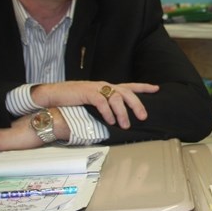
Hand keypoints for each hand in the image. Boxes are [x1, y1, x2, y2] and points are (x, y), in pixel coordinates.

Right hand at [31, 81, 153, 128]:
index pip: (130, 85)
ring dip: (122, 112)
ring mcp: (96, 88)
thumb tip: (118, 117)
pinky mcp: (87, 92)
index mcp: (108, 87)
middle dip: (137, 104)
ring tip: (125, 125)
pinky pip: (102, 102)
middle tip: (143, 116)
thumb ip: (106, 106)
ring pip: (116, 98)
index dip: (143, 87)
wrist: (54, 95)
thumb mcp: (93, 102)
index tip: (157, 89)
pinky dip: (108, 112)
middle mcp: (105, 85)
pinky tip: (110, 121)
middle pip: (127, 92)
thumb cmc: (74, 100)